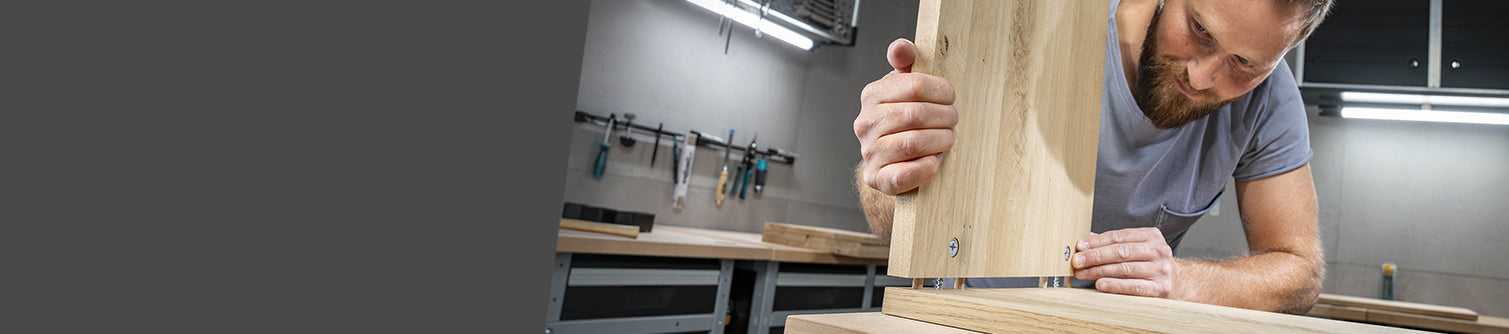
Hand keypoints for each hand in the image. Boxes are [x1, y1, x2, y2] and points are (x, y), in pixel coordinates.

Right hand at [855, 38, 958, 194]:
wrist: (890, 159)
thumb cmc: (903, 119)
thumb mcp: (904, 86)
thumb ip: (906, 62)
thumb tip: (901, 47)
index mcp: (872, 95)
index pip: (914, 85)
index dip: (941, 90)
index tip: (950, 97)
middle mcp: (865, 123)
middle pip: (917, 114)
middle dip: (945, 117)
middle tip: (953, 119)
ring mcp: (869, 152)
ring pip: (914, 143)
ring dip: (940, 140)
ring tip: (947, 138)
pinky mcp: (877, 178)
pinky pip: (906, 174)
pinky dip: (927, 167)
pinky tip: (934, 160)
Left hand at [1072, 228, 1177, 297]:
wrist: (1178, 284)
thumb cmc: (1150, 264)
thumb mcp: (1137, 249)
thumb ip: (1114, 245)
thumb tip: (1085, 243)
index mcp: (1151, 236)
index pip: (1119, 237)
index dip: (1097, 241)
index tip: (1079, 246)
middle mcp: (1158, 251)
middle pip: (1121, 252)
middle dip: (1095, 256)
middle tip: (1077, 261)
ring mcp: (1160, 270)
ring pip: (1125, 269)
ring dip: (1099, 271)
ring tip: (1082, 273)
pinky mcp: (1160, 288)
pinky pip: (1134, 286)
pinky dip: (1115, 285)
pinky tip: (1100, 284)